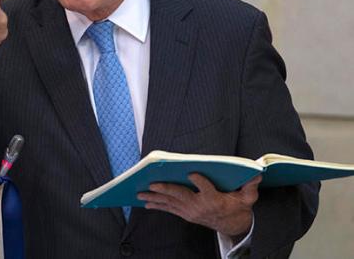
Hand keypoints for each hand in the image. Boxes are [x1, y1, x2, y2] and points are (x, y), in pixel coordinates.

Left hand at [137, 174, 261, 238]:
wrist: (233, 225)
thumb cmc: (238, 206)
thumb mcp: (248, 197)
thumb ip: (250, 186)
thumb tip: (256, 173)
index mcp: (214, 199)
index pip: (206, 188)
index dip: (200, 181)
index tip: (192, 172)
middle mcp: (200, 207)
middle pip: (180, 196)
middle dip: (165, 190)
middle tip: (151, 184)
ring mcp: (191, 212)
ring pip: (170, 203)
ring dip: (154, 198)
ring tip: (140, 194)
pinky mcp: (186, 214)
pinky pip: (169, 209)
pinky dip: (157, 205)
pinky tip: (146, 203)